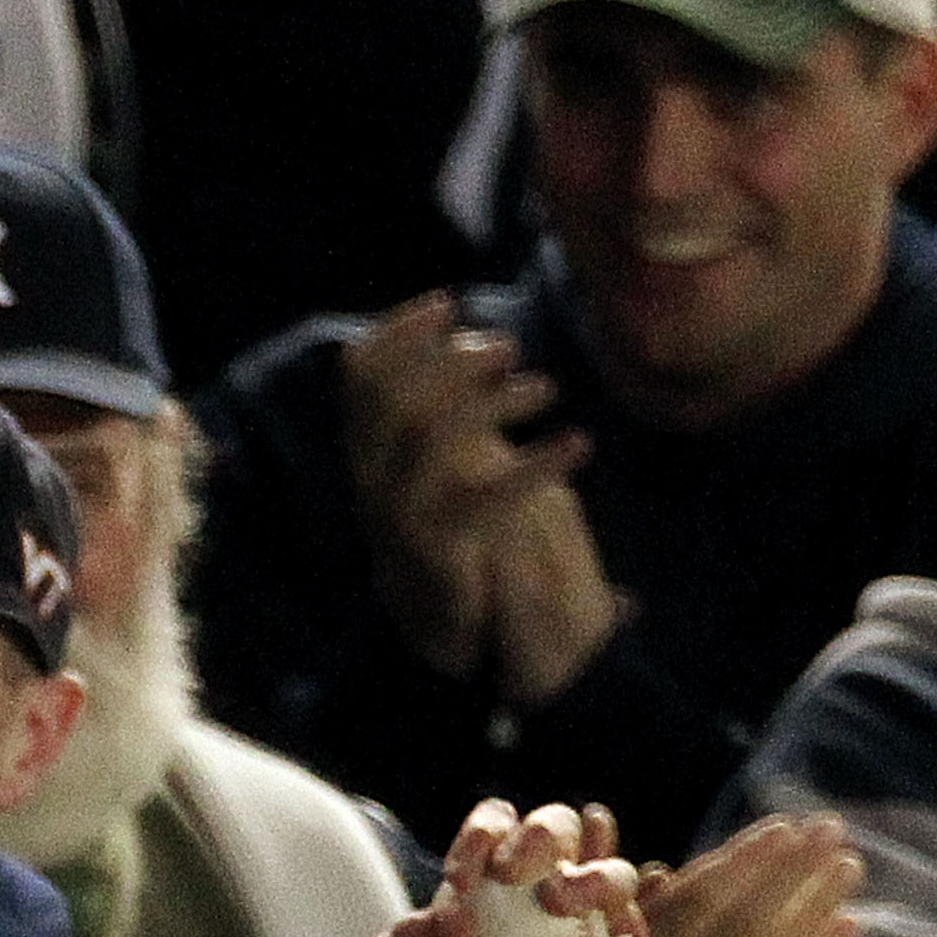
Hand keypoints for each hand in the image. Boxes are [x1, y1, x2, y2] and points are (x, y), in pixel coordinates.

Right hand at [341, 295, 604, 693]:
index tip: (448, 302)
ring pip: (427, 438)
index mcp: (369, 452)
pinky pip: (483, 497)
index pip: (358, 376)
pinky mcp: (439, 553)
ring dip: (491, 403)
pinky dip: (537, 464)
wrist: (448, 634)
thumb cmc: (456, 534)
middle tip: (510, 345)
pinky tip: (579, 445)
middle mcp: (373, 481)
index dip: (398, 332)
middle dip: (452, 361)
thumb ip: (443, 412)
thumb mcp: (442, 465)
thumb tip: (471, 342)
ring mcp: (399, 519)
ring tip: (547, 389)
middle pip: (395, 400)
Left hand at [369, 800, 643, 936]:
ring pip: (615, 875)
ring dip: (592, 877)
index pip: (498, 826)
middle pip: (565, 828)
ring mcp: (580, 935)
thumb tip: (459, 913)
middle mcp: (539, 898)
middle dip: (546, 832)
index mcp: (487, 884)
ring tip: (554, 903)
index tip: (461, 876)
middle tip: (514, 871)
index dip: (485, 832)